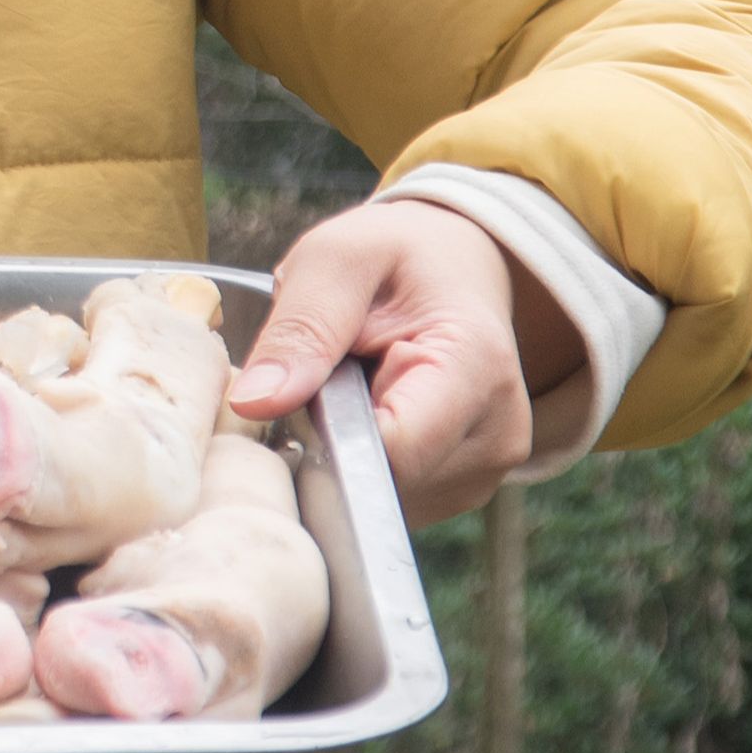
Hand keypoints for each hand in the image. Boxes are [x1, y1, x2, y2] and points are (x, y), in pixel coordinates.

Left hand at [225, 200, 583, 524]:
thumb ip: (301, 328)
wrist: (455, 265)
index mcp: (477, 368)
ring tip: (348, 392)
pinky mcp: (463, 488)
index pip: (391, 452)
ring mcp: (485, 470)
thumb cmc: (397, 255)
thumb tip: (254, 404)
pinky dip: (361, 464)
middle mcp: (497, 434)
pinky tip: (362, 418)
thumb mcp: (337, 259)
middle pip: (382, 481)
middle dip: (329, 443)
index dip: (322, 437)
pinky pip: (390, 497)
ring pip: (381, 497)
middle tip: (317, 378)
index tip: (289, 396)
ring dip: (344, 454)